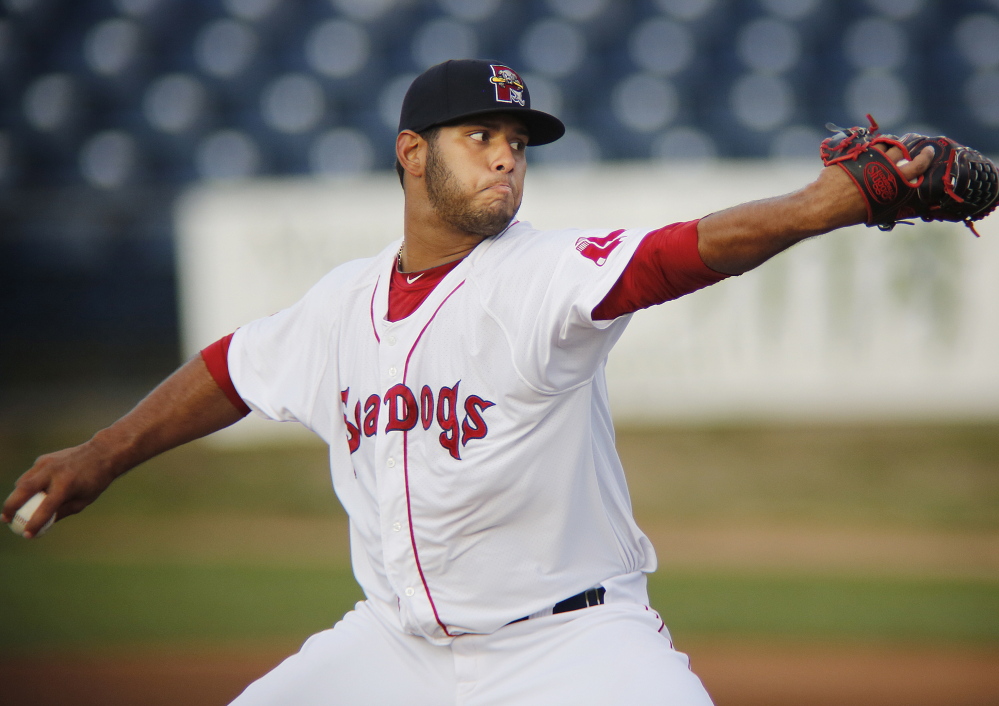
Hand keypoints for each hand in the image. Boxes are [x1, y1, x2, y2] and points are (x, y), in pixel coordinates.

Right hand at [1, 440, 116, 537]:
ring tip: (12, 511)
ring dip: (15, 497)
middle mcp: (53, 472)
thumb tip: (42, 524)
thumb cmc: (95, 480)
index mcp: (66, 485)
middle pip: (24, 490)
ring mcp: (46, 463)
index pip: (46, 508)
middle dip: (10, 507)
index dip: (35, 523)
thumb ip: (62, 512)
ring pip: (22, 481)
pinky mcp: (43, 459)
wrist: (102, 453)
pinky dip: (26, 486)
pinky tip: (27, 495)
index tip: (26, 535)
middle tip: (5, 520)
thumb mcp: (83, 500)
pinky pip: (30, 475)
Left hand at [816, 142, 935, 227]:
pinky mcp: (856, 153)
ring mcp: (870, 157)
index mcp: (896, 181)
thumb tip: (899, 197)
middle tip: (902, 152)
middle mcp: (886, 166)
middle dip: (903, 150)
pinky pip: (869, 145)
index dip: (925, 156)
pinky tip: (869, 151)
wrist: (825, 203)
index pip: (918, 165)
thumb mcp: (877, 209)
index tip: (928, 150)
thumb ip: (890, 198)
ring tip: (885, 150)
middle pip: (901, 150)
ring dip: (887, 146)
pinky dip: (872, 147)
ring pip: (885, 145)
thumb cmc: (850, 212)